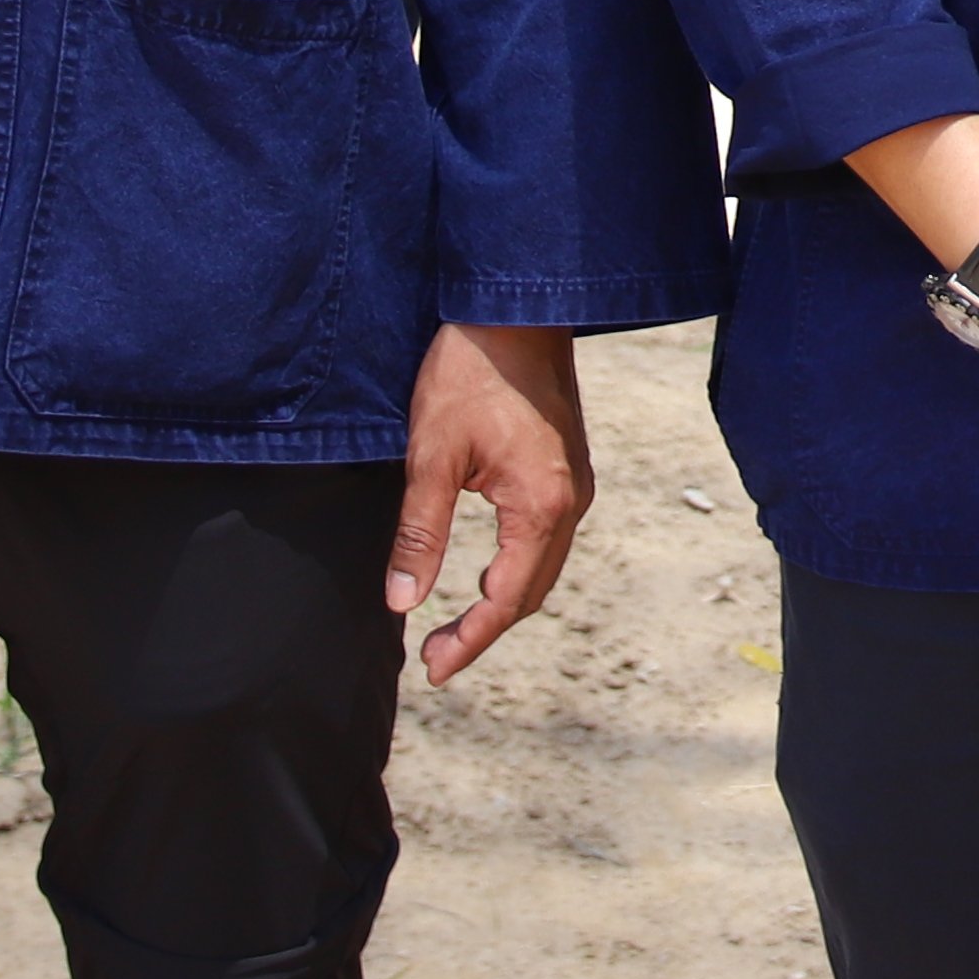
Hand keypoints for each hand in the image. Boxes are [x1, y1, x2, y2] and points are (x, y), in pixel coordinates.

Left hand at [388, 323, 592, 683]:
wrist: (515, 308)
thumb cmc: (471, 373)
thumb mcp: (432, 457)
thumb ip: (420, 534)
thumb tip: (403, 601)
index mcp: (541, 506)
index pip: (506, 598)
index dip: (469, 640)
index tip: (433, 669)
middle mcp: (571, 502)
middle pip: (531, 591)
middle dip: (484, 629)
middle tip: (434, 656)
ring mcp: (575, 485)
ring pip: (541, 567)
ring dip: (501, 600)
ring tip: (453, 624)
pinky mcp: (567, 468)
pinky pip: (545, 538)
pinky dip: (515, 568)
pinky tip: (482, 571)